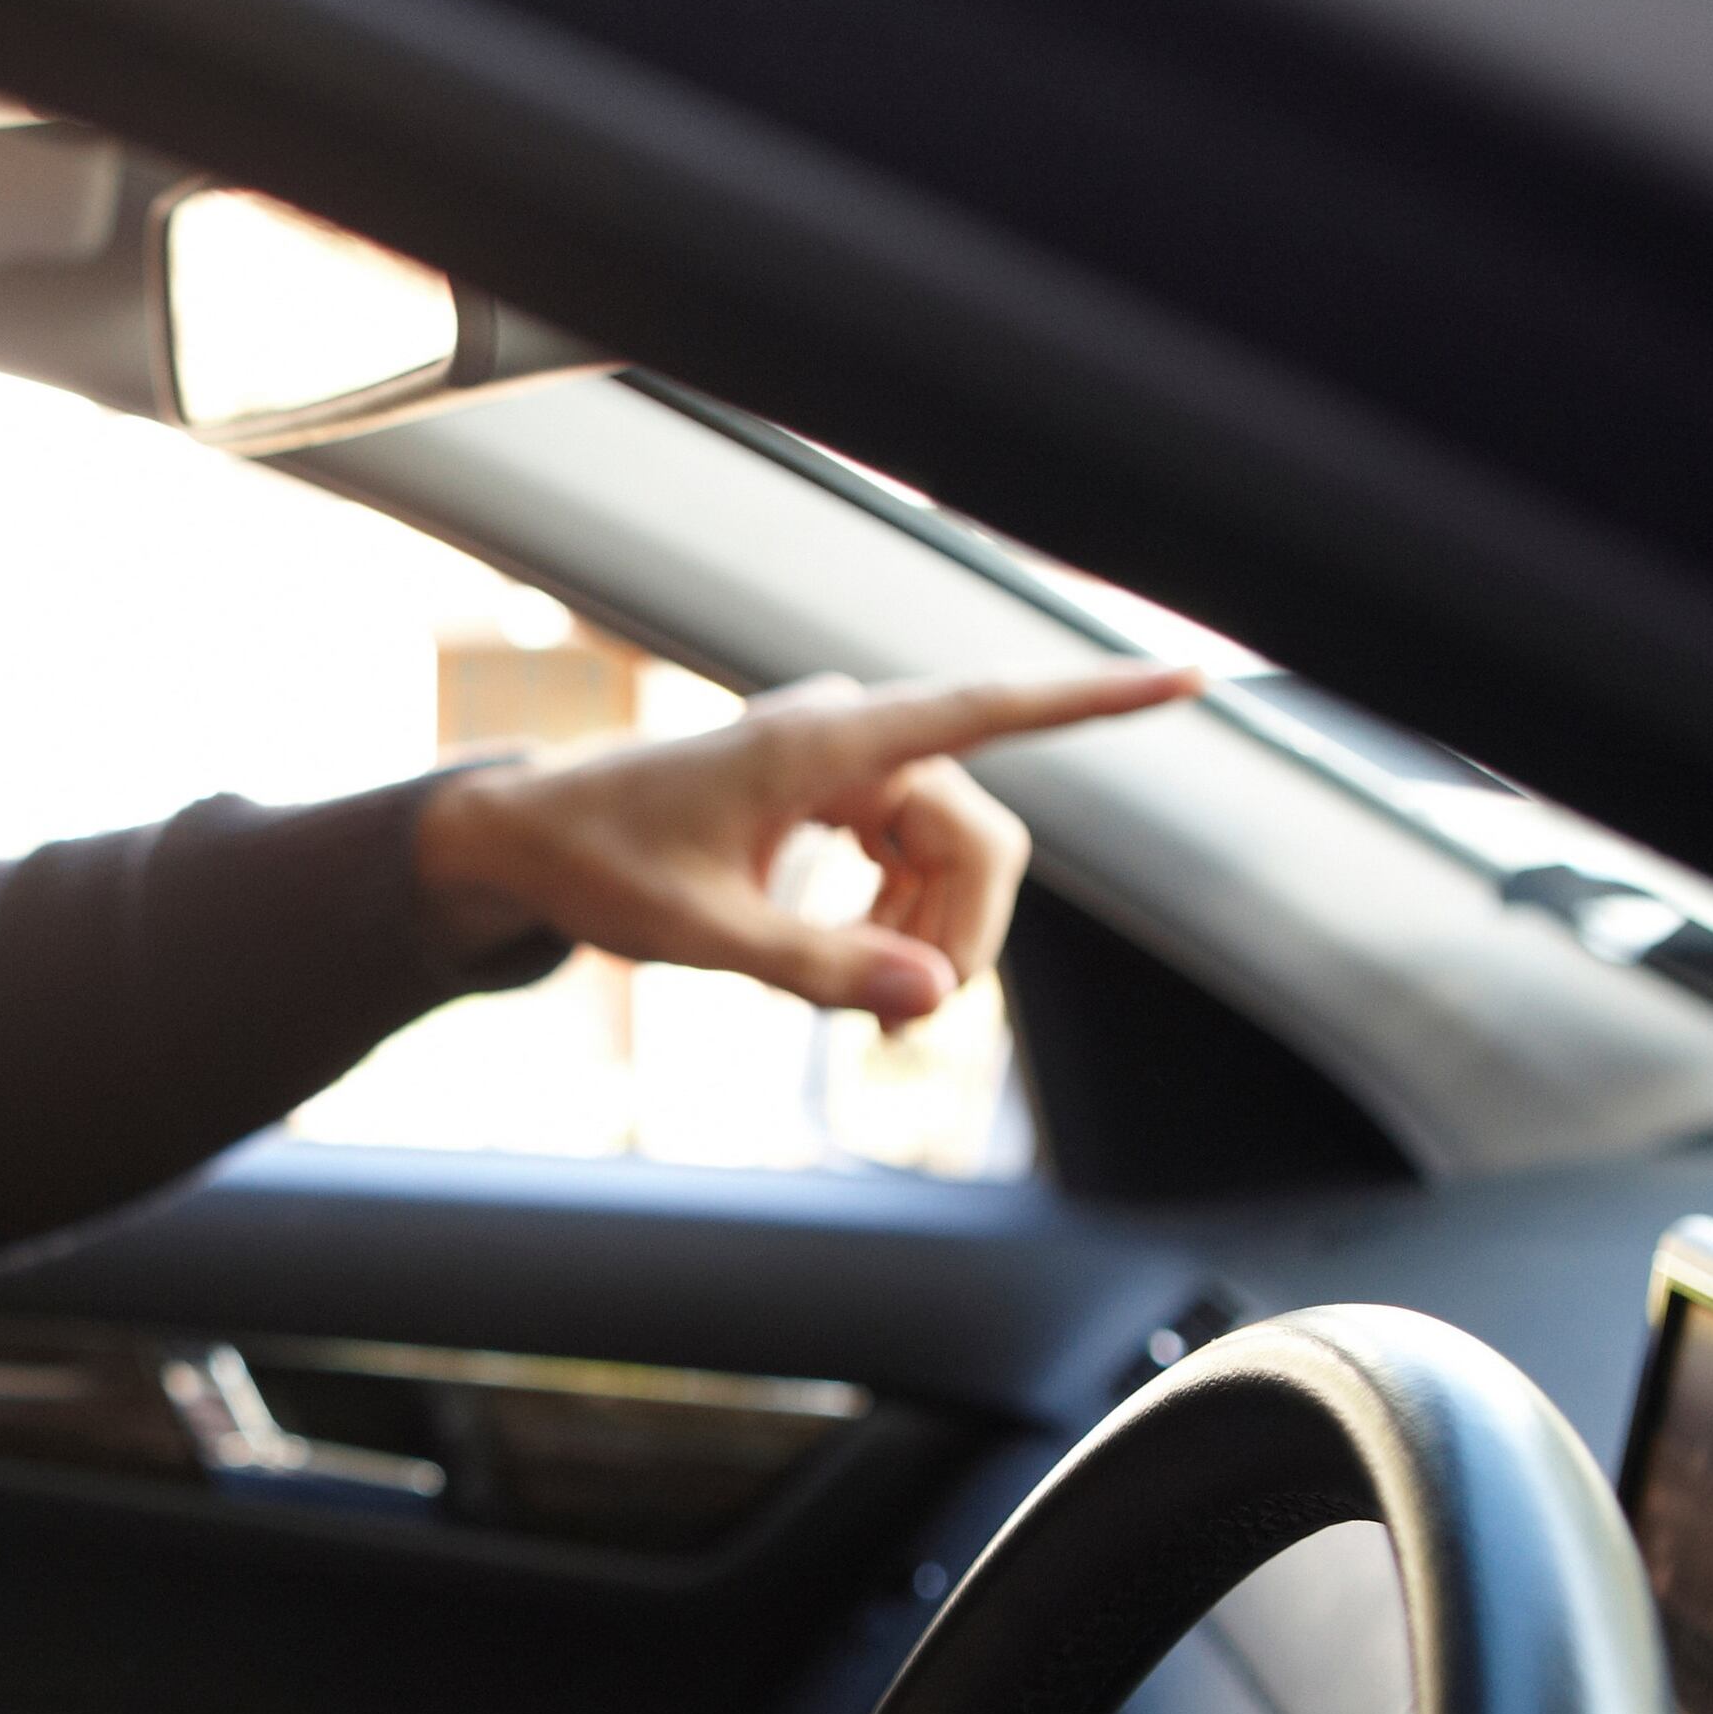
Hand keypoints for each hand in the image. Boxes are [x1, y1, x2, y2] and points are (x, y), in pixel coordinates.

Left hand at [412, 667, 1194, 1019]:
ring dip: (928, 931)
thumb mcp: (702, 935)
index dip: (1090, 702)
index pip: (985, 710)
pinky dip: (898, 913)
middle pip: (978, 832)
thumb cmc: (602, 868)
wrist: (527, 837)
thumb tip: (934, 1000)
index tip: (1185, 681)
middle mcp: (846, 734)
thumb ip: (819, 968)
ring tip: (857, 1007)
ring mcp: (844, 759)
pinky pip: (912, 850)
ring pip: (950, 850)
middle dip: (965, 930)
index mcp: (822, 744)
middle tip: (904, 1032)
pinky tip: (848, 958)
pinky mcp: (833, 787)